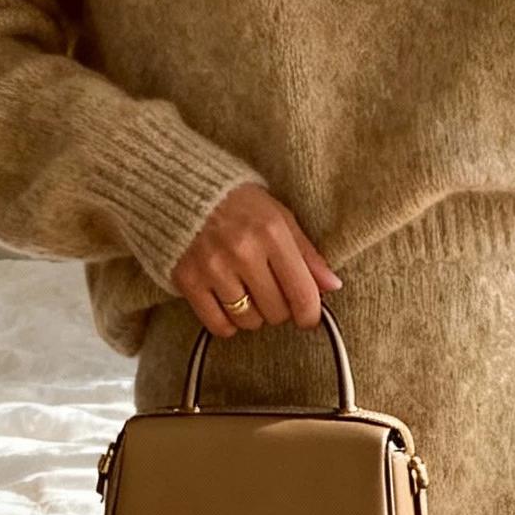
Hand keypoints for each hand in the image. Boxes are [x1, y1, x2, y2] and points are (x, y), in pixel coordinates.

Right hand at [171, 183, 341, 336]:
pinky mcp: (188, 280)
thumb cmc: (238, 204)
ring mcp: (213, 267)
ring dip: (252, 314)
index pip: (302, 294)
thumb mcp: (279, 217)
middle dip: (279, 308)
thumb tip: (333, 286)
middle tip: (270, 292)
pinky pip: (218, 325)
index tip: (307, 318)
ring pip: (248, 321)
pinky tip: (227, 303)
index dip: (310, 315)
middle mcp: (243, 251)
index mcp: (271, 232)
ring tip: (246, 292)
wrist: (182, 189)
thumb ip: (307, 254)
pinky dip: (227, 322)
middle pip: (276, 312)